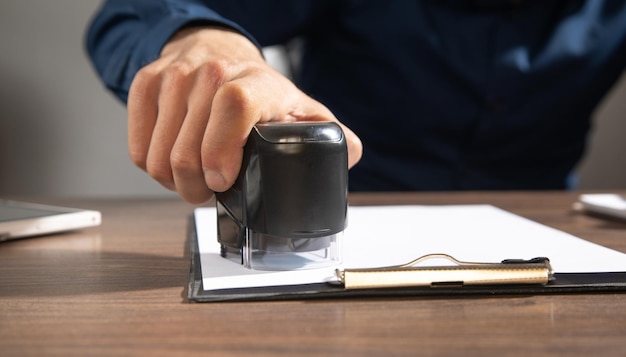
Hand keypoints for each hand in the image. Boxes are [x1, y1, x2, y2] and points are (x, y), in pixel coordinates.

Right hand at [127, 27, 361, 203]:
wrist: (219, 53)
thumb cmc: (260, 91)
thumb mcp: (299, 110)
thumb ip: (327, 134)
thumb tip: (351, 152)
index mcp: (255, 83)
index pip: (233, 107)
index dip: (222, 151)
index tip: (224, 181)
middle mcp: (211, 73)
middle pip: (187, 150)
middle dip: (199, 189)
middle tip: (212, 191)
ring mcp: (174, 78)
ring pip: (158, 157)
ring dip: (176, 182)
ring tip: (195, 178)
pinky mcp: (145, 85)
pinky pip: (138, 149)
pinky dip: (153, 167)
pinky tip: (174, 160)